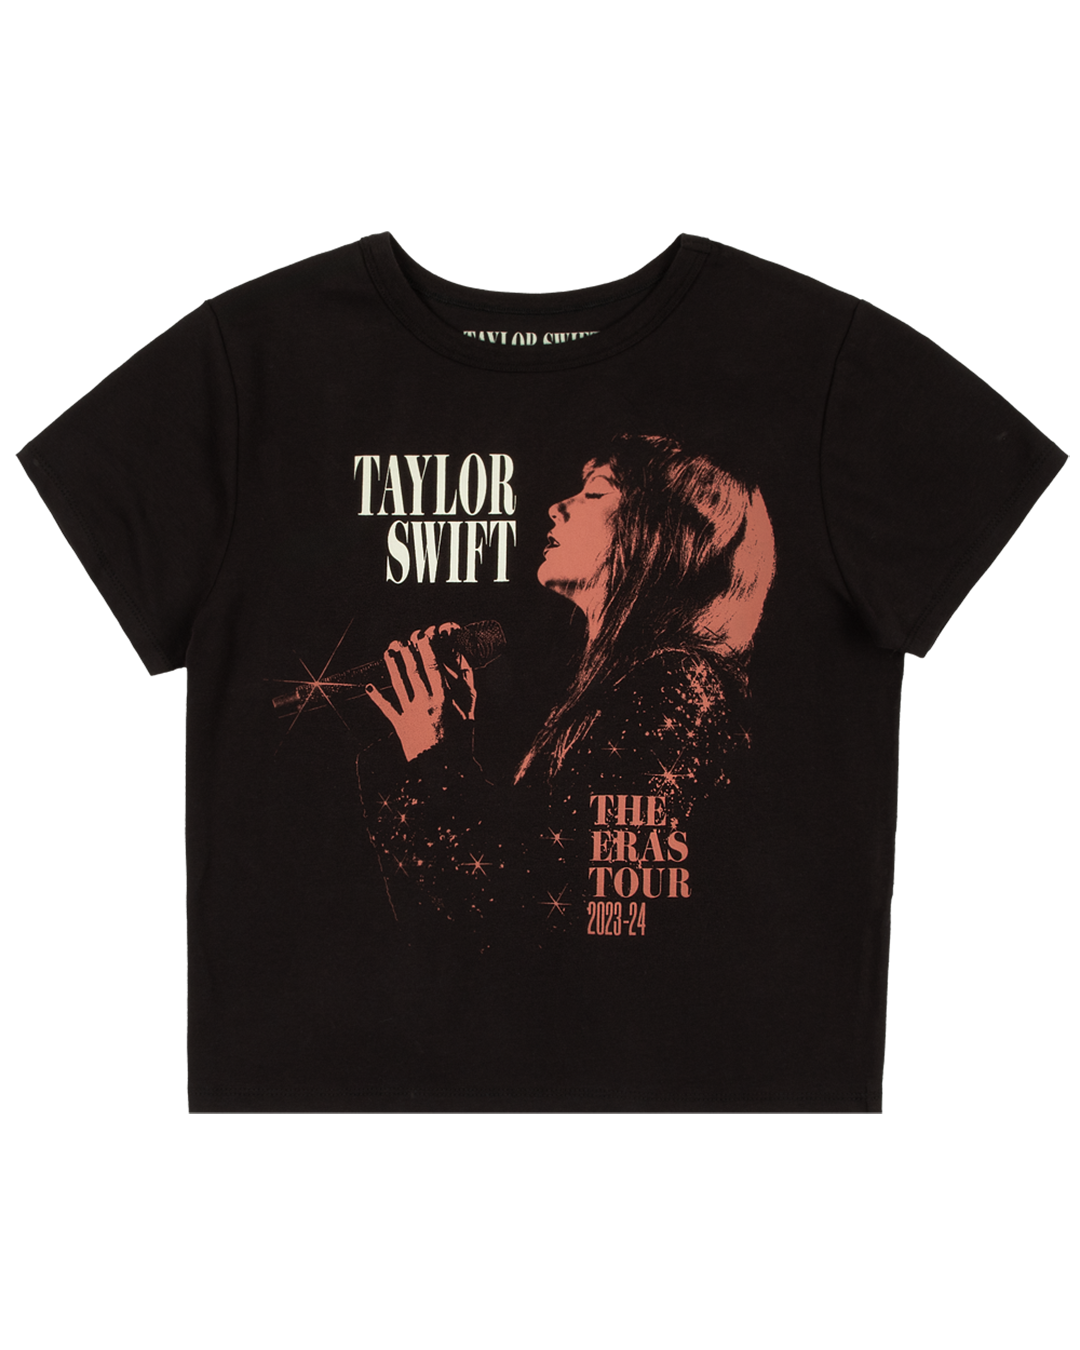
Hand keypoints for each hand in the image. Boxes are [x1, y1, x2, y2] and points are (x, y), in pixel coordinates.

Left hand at [366, 622, 476, 761]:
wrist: (444, 771)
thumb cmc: (461, 746)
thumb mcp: (470, 717)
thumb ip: (469, 694)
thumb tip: (468, 672)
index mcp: (443, 699)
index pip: (433, 668)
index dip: (426, 649)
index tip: (422, 636)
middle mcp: (424, 703)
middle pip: (413, 672)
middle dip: (407, 653)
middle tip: (402, 639)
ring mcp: (410, 714)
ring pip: (399, 685)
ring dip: (392, 667)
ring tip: (388, 653)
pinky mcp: (400, 726)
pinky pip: (387, 709)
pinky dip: (377, 698)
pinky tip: (369, 687)